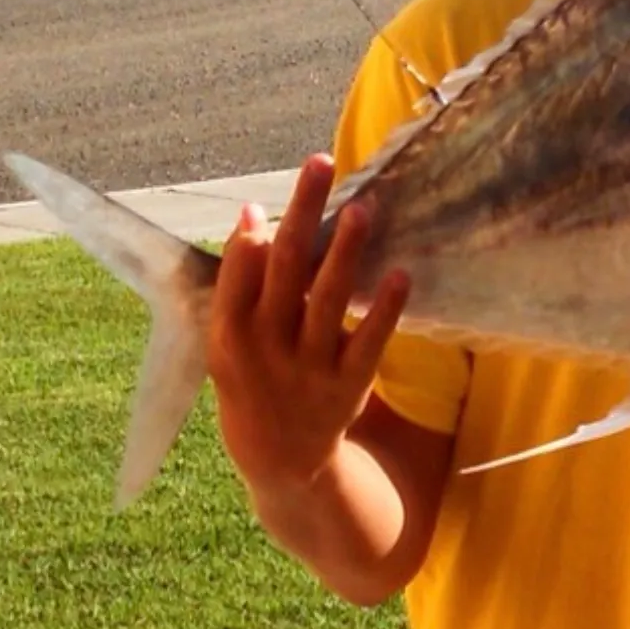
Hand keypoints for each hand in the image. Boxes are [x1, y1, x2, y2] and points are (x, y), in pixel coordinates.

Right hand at [207, 152, 410, 497]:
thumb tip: (252, 216)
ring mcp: (310, 369)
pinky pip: (370, 341)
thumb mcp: (229, 343)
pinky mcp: (350, 385)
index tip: (259, 202)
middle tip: (320, 165)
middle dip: (302, 216)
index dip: (248, 244)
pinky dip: (384, 308)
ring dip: (345, 252)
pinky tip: (400, 273)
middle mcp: (268, 352)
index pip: (237, 282)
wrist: (282, 463)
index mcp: (230, 339)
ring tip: (364, 208)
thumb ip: (240, 286)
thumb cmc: (253, 383)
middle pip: (285, 273)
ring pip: (328, 301)